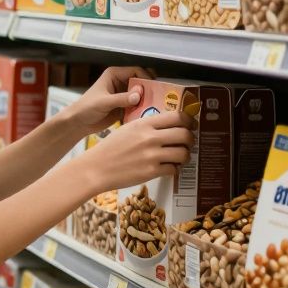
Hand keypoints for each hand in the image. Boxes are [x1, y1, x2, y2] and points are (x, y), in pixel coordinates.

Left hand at [68, 66, 153, 135]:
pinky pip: (139, 105)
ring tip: (156, 109)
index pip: (137, 71)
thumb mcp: (104, 102)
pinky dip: (144, 109)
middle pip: (142, 82)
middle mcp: (121, 82)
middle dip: (150, 90)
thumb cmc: (86, 108)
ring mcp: (124, 94)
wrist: (78, 123)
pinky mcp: (126, 106)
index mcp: (114, 75)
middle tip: (159, 100)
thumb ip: (121, 98)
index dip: (146, 78)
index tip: (152, 90)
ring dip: (149, 101)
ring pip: (143, 95)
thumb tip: (139, 95)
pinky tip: (149, 115)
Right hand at [72, 111, 194, 193]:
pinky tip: (168, 168)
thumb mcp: (127, 129)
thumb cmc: (110, 148)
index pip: (177, 116)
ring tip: (179, 157)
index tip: (191, 125)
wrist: (96, 168)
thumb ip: (147, 126)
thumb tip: (168, 126)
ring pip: (183, 153)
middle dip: (190, 139)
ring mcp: (152, 155)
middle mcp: (150, 138)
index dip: (189, 121)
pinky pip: (174, 169)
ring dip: (185, 156)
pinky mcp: (151, 171)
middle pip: (185, 134)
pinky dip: (174, 169)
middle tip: (187, 143)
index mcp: (144, 124)